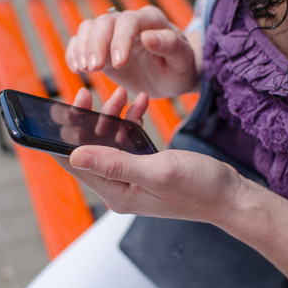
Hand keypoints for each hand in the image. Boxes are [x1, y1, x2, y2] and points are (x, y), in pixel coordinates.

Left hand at [51, 88, 243, 222]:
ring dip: (112, 118)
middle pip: (89, 150)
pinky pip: (128, 143)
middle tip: (87, 93)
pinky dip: (130, 123)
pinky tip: (140, 106)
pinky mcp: (144, 169)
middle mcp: (119, 187)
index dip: (61, 138)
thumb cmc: (199, 186)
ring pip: (109, 143)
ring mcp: (131, 178)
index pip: (74, 165)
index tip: (58, 110)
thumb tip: (74, 155)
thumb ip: (114, 163)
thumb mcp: (156, 171)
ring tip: (121, 94)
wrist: (229, 195)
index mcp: (116, 192)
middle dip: (87, 120)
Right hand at [65, 6, 199, 97]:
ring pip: (89, 28)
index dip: (121, 40)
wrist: (172, 76)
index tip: (119, 63)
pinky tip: (76, 68)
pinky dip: (74, 53)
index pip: (130, 22)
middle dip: (96, 44)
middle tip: (94, 68)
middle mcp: (129, 24)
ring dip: (82, 47)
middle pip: (105, 23)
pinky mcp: (102, 49)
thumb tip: (148, 37)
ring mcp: (113, 35)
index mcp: (151, 21)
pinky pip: (81, 43)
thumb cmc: (180, 67)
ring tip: (83, 69)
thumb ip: (170, 45)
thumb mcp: (182, 59)